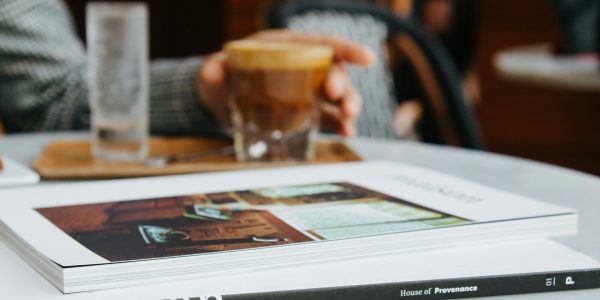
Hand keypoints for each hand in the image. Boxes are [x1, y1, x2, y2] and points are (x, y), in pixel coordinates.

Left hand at [198, 30, 375, 135]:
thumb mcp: (213, 72)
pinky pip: (326, 118)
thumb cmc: (219, 77)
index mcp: (286, 47)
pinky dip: (338, 125)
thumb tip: (214, 70)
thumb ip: (212, 70)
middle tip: (340, 99)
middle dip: (343, 85)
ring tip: (350, 120)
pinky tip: (347, 133)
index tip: (367, 58)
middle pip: (332, 72)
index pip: (322, 44)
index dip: (347, 49)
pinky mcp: (303, 113)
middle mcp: (301, 67)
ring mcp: (304, 91)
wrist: (217, 101)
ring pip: (335, 97)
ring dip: (347, 107)